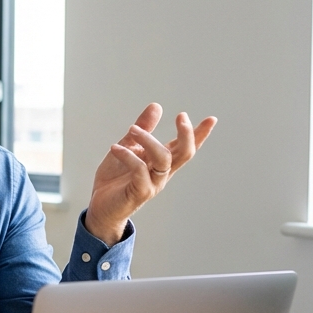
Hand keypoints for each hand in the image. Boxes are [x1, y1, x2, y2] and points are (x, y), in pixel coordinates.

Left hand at [85, 103, 215, 244]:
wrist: (100, 206)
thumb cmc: (115, 179)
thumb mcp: (128, 148)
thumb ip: (142, 129)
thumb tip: (157, 106)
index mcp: (162, 163)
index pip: (185, 147)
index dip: (199, 134)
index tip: (212, 119)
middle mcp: (162, 173)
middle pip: (185, 153)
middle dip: (187, 134)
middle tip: (182, 116)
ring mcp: (153, 184)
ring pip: (164, 159)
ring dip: (149, 140)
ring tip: (132, 129)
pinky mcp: (140, 192)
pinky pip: (140, 170)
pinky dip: (128, 155)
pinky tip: (115, 148)